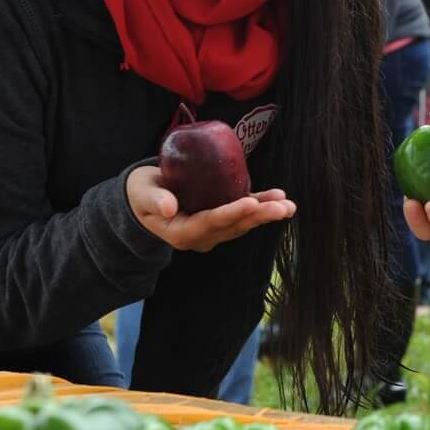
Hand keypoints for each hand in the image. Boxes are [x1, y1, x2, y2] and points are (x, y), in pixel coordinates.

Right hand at [126, 165, 293, 252]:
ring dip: (266, 214)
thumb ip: (155, 199)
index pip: (210, 223)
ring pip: (243, 223)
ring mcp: (214, 230)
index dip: (231, 213)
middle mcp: (201, 236)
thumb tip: (168, 207)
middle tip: (282, 207)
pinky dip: (261, 207)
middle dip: (259, 216)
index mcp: (182, 233)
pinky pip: (244, 214)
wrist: (144, 198)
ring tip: (288, 205)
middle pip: (233, 226)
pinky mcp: (222, 218)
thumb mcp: (142, 194)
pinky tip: (280, 198)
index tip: (251, 203)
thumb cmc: (141, 193)